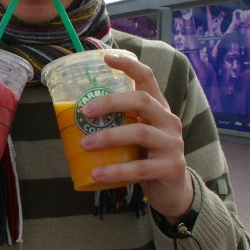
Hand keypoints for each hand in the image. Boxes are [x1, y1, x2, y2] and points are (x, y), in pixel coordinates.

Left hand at [79, 52, 192, 224]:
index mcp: (159, 109)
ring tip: (85, 144)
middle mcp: (169, 121)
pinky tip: (96, 174)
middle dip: (111, 102)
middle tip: (85, 111)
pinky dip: (115, 171)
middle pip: (141, 100)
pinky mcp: (171, 168)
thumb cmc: (147, 157)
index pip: (148, 78)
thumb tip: (77, 116)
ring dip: (108, 137)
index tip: (106, 58)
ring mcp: (172, 144)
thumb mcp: (136, 136)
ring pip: (139, 133)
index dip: (129, 65)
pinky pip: (139, 168)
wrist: (172, 191)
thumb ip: (119, 123)